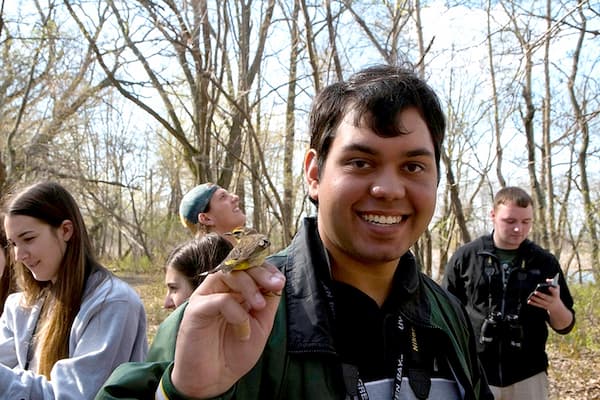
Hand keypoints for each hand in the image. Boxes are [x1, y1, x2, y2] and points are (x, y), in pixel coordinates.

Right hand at [171, 262, 285, 397]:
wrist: (214, 379)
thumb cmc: (235, 352)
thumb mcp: (261, 325)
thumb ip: (268, 302)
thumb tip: (278, 281)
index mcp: (235, 290)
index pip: (249, 267)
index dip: (266, 269)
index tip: (280, 281)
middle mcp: (220, 289)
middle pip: (239, 265)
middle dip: (260, 272)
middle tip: (275, 285)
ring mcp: (206, 297)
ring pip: (227, 274)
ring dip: (248, 286)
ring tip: (260, 306)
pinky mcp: (196, 310)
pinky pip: (218, 300)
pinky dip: (235, 312)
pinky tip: (242, 329)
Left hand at [527, 278, 559, 310]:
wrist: (556, 306)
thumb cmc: (555, 294)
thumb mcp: (556, 288)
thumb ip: (553, 282)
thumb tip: (547, 280)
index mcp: (556, 295)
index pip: (555, 292)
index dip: (552, 290)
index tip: (549, 287)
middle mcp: (552, 300)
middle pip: (546, 298)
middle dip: (541, 295)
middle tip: (535, 292)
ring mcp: (548, 304)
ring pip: (541, 302)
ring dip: (536, 299)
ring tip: (531, 296)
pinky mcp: (543, 306)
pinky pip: (538, 305)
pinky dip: (533, 303)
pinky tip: (528, 301)